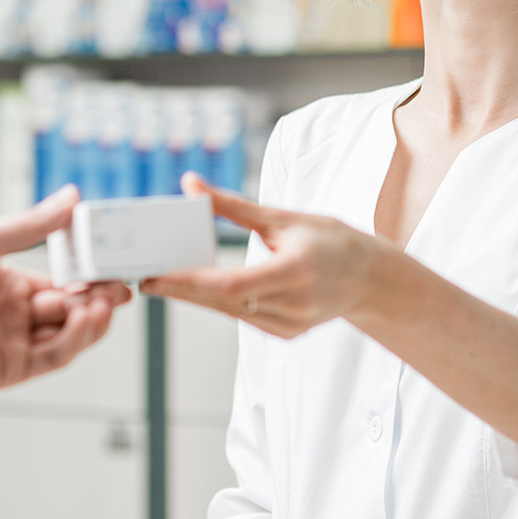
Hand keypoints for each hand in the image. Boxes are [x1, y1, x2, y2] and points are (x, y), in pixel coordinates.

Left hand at [0, 187, 131, 389]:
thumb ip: (35, 224)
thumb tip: (72, 196)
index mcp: (13, 284)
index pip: (65, 284)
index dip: (91, 279)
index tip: (115, 271)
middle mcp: (17, 315)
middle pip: (72, 312)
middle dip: (98, 301)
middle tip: (118, 290)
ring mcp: (14, 343)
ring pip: (68, 337)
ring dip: (90, 321)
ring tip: (101, 304)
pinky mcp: (10, 369)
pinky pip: (52, 358)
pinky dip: (72, 341)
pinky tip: (81, 321)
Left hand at [140, 172, 389, 338]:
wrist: (373, 280)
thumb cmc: (332, 241)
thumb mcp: (284, 217)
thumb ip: (233, 206)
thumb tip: (191, 184)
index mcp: (295, 272)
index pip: (230, 285)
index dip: (188, 282)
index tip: (154, 275)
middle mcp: (294, 305)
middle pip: (221, 302)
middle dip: (179, 289)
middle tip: (144, 276)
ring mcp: (291, 325)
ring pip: (228, 312)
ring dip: (193, 297)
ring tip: (161, 280)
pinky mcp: (286, 334)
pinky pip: (242, 318)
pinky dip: (218, 303)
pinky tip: (197, 291)